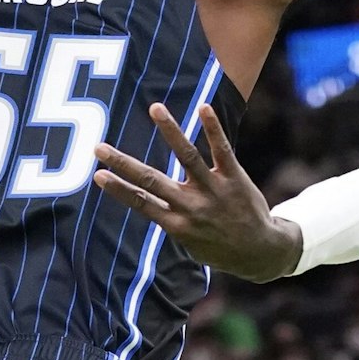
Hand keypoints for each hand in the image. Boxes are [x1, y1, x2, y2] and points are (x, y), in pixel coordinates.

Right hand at [92, 104, 302, 281]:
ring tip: (154, 108)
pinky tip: (203, 108)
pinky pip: (222, 150)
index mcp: (176, 224)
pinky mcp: (234, 178)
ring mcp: (213, 190)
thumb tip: (145, 200)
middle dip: (123, 163)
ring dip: (170, 130)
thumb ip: (168, 220)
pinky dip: (212, 128)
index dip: (118, 189)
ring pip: (187, 156)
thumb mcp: (188, 243)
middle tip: (99, 147)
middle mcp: (191, 206)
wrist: (260, 252)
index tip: (97, 175)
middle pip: (152, 180)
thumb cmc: (218, 247)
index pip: (141, 202)